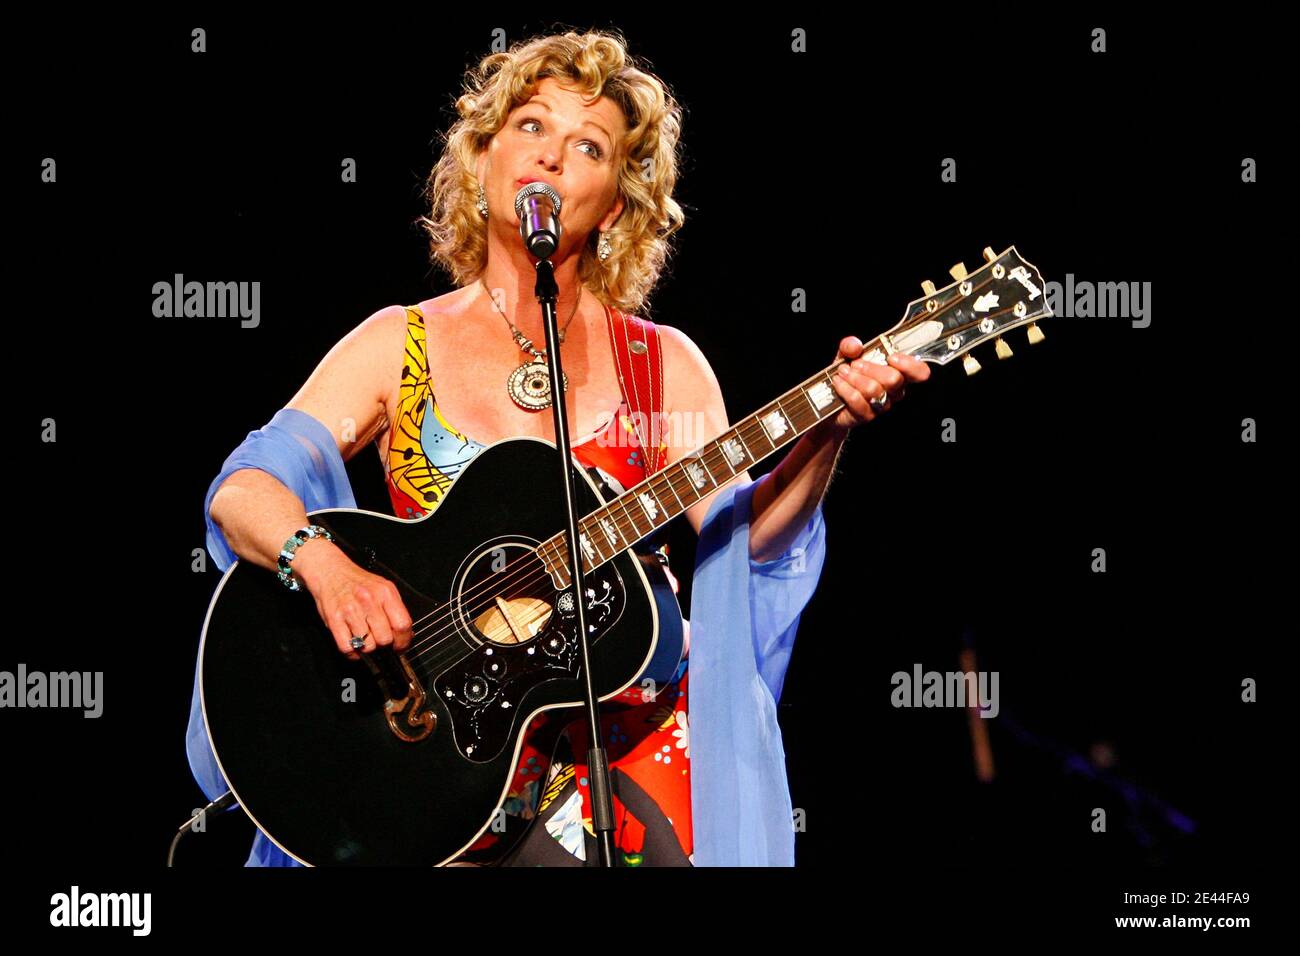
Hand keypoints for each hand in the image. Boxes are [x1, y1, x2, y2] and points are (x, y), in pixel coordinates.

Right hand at [292, 539, 413, 660]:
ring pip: (367, 646)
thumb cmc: (357, 582)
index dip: (403, 641)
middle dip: (384, 644)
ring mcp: (350, 611)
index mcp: (385, 593)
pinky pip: (347, 648)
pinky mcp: (334, 620)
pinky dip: (352, 653)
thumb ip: (395, 609)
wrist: (330, 572)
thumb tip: (405, 635)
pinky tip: (353, 644)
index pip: (402, 625)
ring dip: (367, 647)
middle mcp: (368, 600)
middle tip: (379, 638)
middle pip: (385, 638)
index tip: (400, 646)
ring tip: (364, 636)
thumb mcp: (383, 588)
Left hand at [826, 336, 930, 432]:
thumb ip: (850, 346)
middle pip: (894, 379)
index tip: (891, 357)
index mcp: (898, 373)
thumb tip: (855, 345)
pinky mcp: (866, 416)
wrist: (829, 401)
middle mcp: (894, 391)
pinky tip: (838, 383)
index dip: (910, 365)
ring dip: (854, 377)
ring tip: (842, 372)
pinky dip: (844, 388)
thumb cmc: (846, 376)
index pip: (919, 372)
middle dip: (871, 367)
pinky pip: (858, 401)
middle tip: (855, 364)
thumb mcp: (846, 355)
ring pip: (874, 390)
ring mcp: (881, 405)